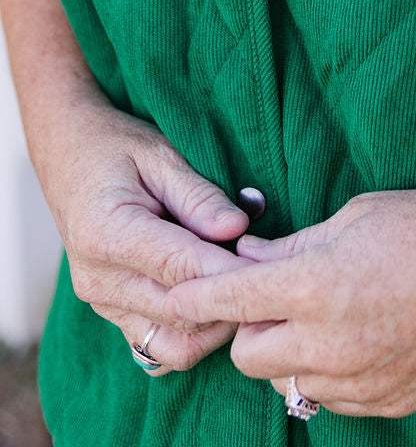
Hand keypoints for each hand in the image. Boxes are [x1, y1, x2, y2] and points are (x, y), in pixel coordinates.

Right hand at [47, 99, 252, 373]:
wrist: (69, 156)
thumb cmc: (117, 148)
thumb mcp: (160, 154)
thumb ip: (198, 196)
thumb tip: (237, 229)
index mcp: (107, 234)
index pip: (181, 268)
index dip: (230, 270)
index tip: (269, 264)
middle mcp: (99, 280)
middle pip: (180, 313)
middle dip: (229, 300)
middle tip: (268, 275)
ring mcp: (102, 303)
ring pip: (172, 344)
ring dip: (214, 324)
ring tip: (244, 285)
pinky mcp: (112, 313)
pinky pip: (158, 346)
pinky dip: (194, 332)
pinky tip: (216, 297)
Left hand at [164, 188, 415, 417]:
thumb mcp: (357, 215)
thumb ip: (293, 246)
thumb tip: (246, 259)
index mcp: (318, 286)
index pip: (230, 300)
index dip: (194, 295)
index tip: (172, 292)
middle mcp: (331, 343)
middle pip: (248, 355)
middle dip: (249, 326)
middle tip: (274, 295)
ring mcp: (359, 380)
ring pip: (286, 382)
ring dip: (289, 352)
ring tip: (323, 314)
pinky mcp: (385, 402)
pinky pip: (330, 398)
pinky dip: (327, 371)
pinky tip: (357, 336)